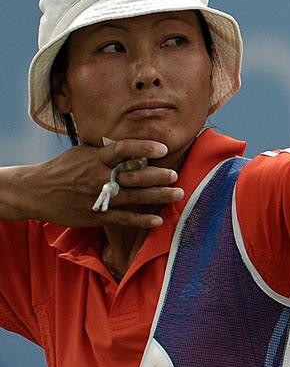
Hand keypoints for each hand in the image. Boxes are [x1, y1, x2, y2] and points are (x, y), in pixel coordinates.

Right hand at [19, 139, 181, 228]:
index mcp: (95, 159)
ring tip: (177, 193)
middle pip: (133, 175)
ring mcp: (98, 197)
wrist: (35, 192)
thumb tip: (131, 146)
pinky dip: (141, 220)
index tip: (162, 149)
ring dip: (158, 196)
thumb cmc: (62, 169)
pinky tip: (158, 220)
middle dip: (157, 176)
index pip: (123, 149)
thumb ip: (105, 151)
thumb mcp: (81, 153)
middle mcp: (98, 177)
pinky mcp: (96, 215)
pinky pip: (123, 218)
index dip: (144, 148)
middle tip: (175, 175)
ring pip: (133, 197)